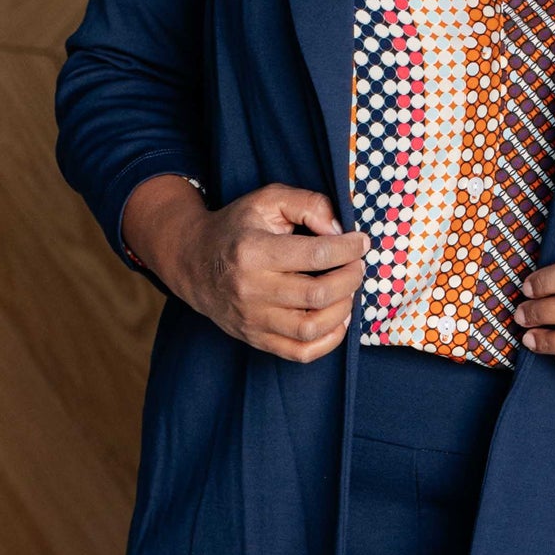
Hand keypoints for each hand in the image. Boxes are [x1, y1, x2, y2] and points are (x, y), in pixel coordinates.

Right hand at [122, 176, 366, 361]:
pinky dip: (329, 341)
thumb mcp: (267, 200)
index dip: (348, 249)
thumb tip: (339, 231)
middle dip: (350, 279)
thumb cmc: (237, 228)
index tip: (360, 243)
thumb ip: (307, 204)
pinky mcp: (256, 338)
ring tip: (347, 292)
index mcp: (253, 251)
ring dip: (343, 310)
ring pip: (312, 328)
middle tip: (357, 267)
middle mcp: (251, 289)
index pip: (316, 254)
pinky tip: (337, 319)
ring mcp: (252, 319)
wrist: (193, 262)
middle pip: (318, 294)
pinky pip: (301, 353)